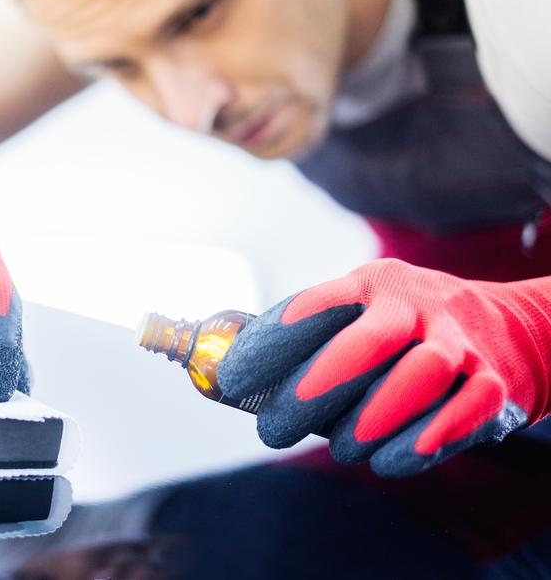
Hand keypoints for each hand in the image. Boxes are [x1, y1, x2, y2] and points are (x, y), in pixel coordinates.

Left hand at [218, 259, 550, 476]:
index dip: (269, 344)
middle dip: (313, 390)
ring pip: (421, 374)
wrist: (513, 327)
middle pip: (366, 342)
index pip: (314, 306)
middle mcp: (416, 306)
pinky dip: (424, 440)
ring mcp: (460, 342)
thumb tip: (239, 383)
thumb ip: (312, 340)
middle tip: (273, 429)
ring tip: (341, 446)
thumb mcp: (364, 310)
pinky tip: (389, 460)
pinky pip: (463, 410)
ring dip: (371, 418)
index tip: (233, 378)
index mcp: (371, 285)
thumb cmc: (409, 328)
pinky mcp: (495, 383)